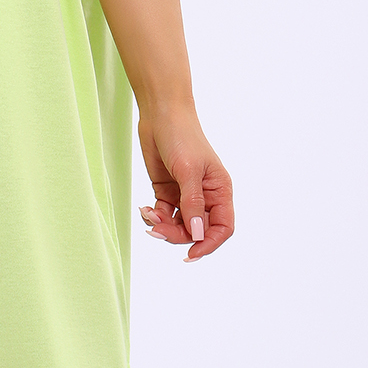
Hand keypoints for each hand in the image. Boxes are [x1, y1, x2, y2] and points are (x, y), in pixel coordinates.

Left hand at [136, 105, 233, 262]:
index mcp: (220, 191)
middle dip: (178, 234)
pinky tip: (145, 209)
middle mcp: (205, 195)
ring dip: (163, 226)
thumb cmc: (181, 136)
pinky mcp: (166, 190)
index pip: (222, 227)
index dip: (209, 243)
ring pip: (178, 225)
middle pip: (196, 230)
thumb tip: (196, 233)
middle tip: (157, 230)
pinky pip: (163, 214)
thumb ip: (192, 203)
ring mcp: (184, 194)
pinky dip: (154, 216)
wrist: (159, 114)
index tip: (191, 254)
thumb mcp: (188, 170)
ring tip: (149, 216)